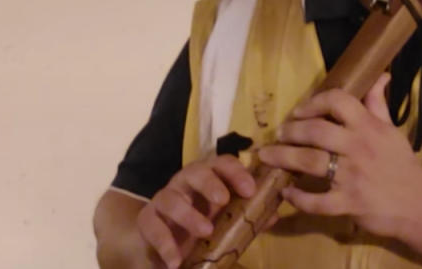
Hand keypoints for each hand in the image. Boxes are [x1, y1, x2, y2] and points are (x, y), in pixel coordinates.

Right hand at [136, 154, 255, 268]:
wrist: (167, 244)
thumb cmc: (203, 225)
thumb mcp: (227, 223)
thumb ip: (249, 218)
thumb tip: (273, 214)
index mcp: (208, 179)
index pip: (222, 164)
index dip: (236, 172)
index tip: (250, 189)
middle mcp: (185, 183)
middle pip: (194, 171)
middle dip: (210, 183)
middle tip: (223, 200)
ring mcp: (164, 199)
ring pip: (171, 198)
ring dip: (188, 215)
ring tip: (205, 231)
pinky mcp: (147, 219)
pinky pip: (152, 226)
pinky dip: (164, 244)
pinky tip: (176, 261)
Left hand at [258, 73, 421, 238]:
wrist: (420, 205)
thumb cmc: (402, 165)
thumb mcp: (392, 130)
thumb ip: (378, 104)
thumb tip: (380, 75)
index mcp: (369, 127)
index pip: (338, 101)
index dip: (314, 102)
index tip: (299, 111)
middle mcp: (359, 147)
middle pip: (316, 131)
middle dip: (291, 131)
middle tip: (279, 134)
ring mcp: (352, 176)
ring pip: (310, 162)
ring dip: (283, 158)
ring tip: (267, 156)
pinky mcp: (348, 203)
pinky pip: (316, 201)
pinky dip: (297, 198)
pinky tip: (287, 193)